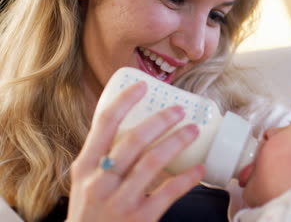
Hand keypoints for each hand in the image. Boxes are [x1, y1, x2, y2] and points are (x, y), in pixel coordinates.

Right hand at [66, 81, 203, 221]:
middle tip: (179, 109)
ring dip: (177, 142)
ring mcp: (120, 201)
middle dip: (160, 120)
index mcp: (86, 167)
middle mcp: (100, 181)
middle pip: (134, 140)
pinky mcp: (140, 219)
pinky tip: (200, 169)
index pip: (104, 124)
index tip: (143, 86)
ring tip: (194, 130)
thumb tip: (135, 128)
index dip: (125, 101)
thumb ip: (104, 158)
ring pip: (153, 162)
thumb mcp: (86, 183)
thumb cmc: (91, 213)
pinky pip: (169, 192)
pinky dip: (187, 179)